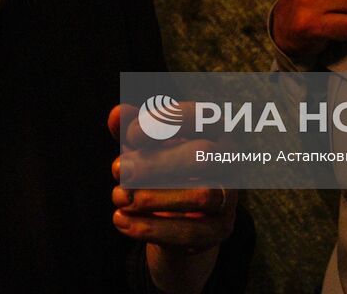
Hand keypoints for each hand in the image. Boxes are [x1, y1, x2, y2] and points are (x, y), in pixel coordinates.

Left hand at [109, 105, 234, 293]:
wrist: (176, 214)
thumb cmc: (160, 164)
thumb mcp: (143, 145)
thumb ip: (131, 129)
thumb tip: (116, 115)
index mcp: (214, 128)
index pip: (201, 116)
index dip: (165, 121)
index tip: (130, 134)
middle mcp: (229, 158)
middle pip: (203, 155)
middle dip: (156, 163)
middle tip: (117, 168)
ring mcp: (230, 194)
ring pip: (203, 195)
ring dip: (154, 197)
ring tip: (118, 196)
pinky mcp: (222, 228)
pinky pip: (193, 231)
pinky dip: (153, 228)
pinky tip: (122, 220)